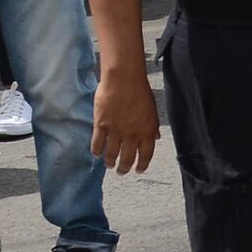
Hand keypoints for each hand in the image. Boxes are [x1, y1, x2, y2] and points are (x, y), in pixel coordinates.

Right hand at [92, 54, 159, 174]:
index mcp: (147, 132)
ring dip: (110, 162)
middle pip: (127, 158)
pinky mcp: (101, 125)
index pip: (146, 155)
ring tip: (109, 165)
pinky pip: (97, 143)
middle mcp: (132, 135)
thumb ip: (152, 126)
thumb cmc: (140, 91)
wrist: (124, 79)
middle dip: (124, 168)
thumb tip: (155, 138)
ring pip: (111, 154)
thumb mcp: (152, 110)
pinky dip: (96, 151)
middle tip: (121, 171)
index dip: (142, 165)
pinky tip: (96, 154)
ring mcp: (115, 132)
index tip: (138, 170)